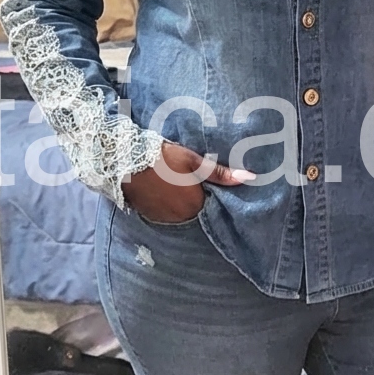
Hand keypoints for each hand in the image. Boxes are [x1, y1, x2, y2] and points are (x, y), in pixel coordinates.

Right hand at [121, 142, 254, 223]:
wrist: (124, 160)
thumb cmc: (162, 157)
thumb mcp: (193, 160)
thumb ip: (220, 173)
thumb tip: (249, 178)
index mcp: (194, 204)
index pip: (213, 207)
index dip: (214, 197)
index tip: (215, 188)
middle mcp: (180, 217)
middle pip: (197, 211)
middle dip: (199, 200)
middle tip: (195, 184)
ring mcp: (163, 218)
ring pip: (180, 214)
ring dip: (183, 204)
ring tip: (179, 187)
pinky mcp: (149, 215)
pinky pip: (165, 214)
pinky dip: (169, 206)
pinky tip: (166, 192)